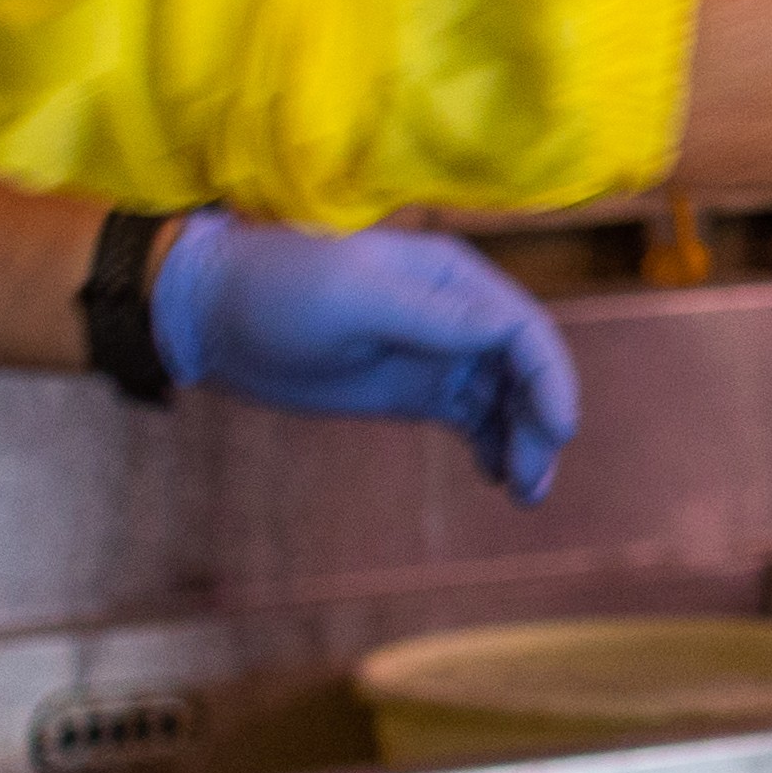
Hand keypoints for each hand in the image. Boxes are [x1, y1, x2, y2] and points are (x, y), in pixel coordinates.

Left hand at [156, 217, 581, 503]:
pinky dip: (493, 445)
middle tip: (530, 480)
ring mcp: (438, 354)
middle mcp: (458, 314)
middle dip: (537, 422)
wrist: (215, 317)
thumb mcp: (353, 298)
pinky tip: (497, 476)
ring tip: (523, 493)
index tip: (557, 430)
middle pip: (523, 371)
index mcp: (453, 279)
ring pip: (505, 400)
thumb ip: (432, 316)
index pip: (522, 329)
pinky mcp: (415, 389)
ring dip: (523, 441)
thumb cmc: (278, 291)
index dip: (549, 378)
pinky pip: (474, 418)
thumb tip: (506, 333)